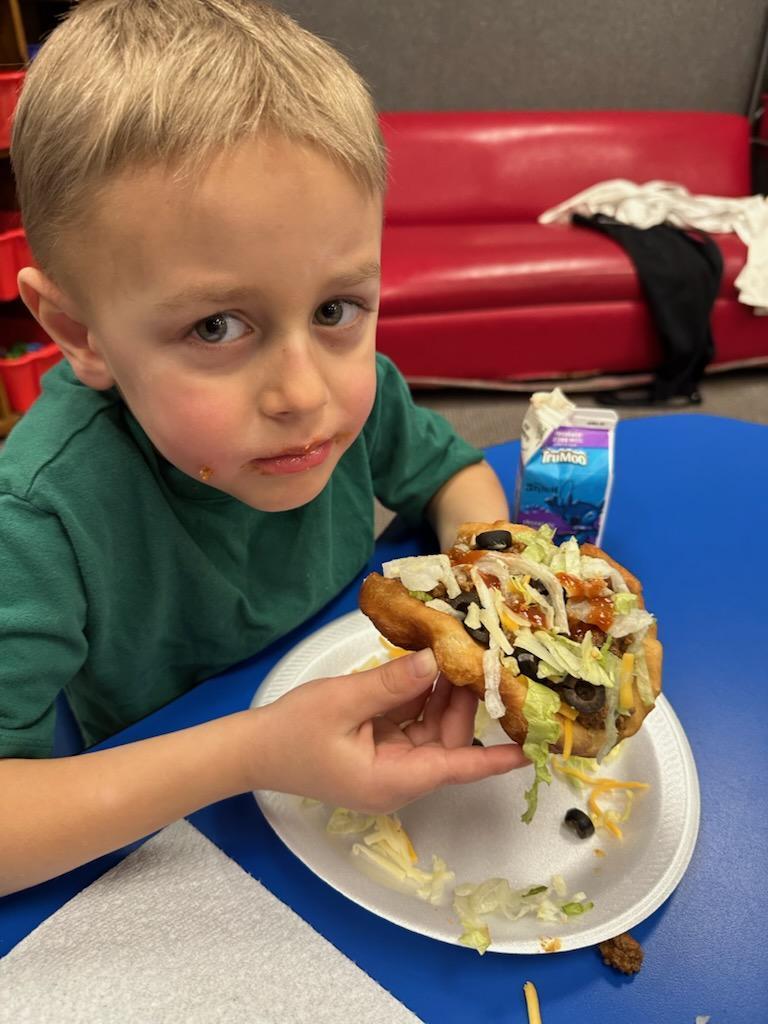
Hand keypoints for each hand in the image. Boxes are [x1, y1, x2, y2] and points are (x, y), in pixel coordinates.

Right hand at [251, 650, 528, 813]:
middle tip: (473, 658)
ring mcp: (387, 764)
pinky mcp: (376, 749)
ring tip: (454, 656)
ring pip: (431, 731)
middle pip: (446, 742)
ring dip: (441, 697)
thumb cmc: (292, 732)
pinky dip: (418, 698)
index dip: (494, 756)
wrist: (250, 750)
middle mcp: (397, 778)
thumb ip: (391, 684)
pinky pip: (410, 724)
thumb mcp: (343, 702)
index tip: (528, 746)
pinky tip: (426, 668)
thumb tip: (436, 662)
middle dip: (461, 703)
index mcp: (393, 780)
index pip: (456, 767)